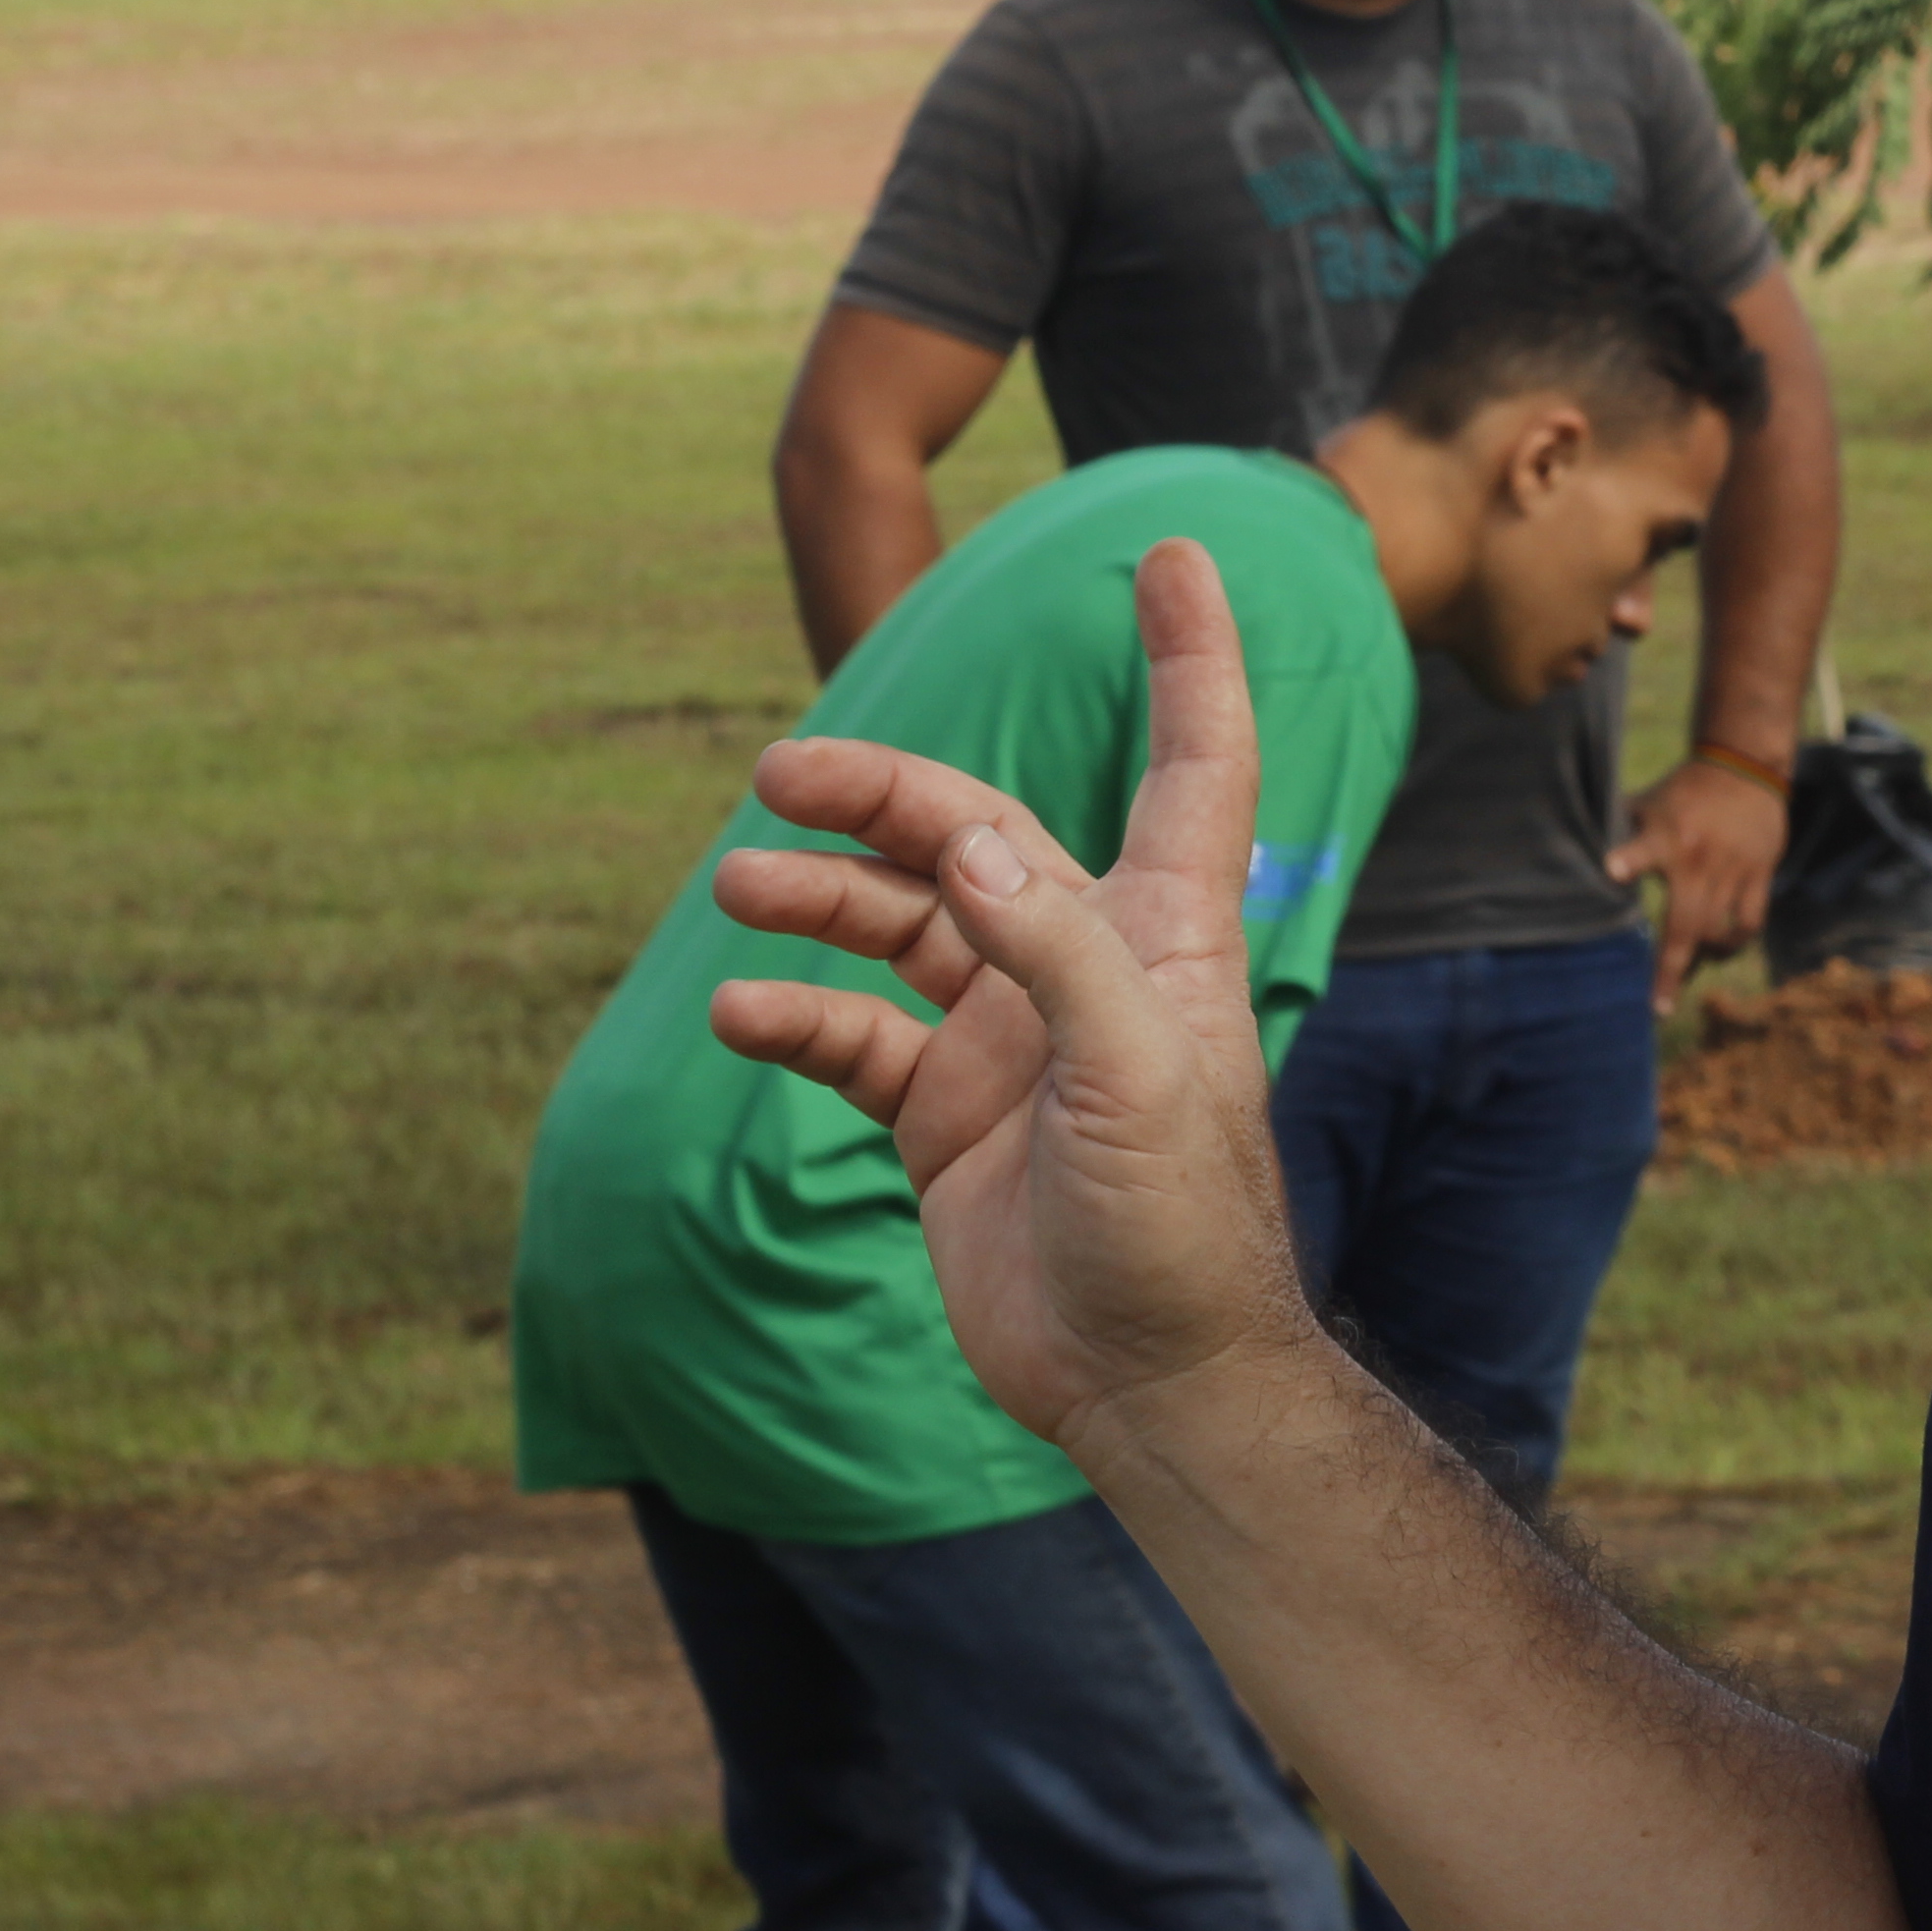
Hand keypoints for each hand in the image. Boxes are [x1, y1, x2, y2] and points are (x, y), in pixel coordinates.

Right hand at [700, 539, 1324, 1461]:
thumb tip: (972, 845)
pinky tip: (741, 1011)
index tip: (1168, 552)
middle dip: (884, 795)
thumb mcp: (1136, 1077)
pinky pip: (853, 1036)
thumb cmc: (1180, 1225)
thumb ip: (1058, 953)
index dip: (1190, 657)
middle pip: (979, 834)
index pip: (1193, 759)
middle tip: (779, 776)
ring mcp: (1011, 1037)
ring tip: (738, 888)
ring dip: (820, 899)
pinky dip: (796, 1013)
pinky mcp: (948, 1116)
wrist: (1146, 1378)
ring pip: (901, 925)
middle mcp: (1087, 965)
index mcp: (1166, 933)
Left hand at [1610, 750, 1786, 1005]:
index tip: (1611, 870)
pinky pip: (1750, 921)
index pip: (1643, 847)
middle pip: (1687, 923)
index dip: (1629, 859)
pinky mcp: (1759, 873)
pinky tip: (1720, 950)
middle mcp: (1699, 858)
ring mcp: (1732, 869)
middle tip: (1659, 1006)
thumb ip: (1617, 833)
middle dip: (1672, 969)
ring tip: (1687, 973)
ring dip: (1703, 957)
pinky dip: (1735, 941)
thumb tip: (1571, 853)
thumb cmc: (1682, 792)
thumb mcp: (1645, 803)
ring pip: (1720, 930)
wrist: (1745, 766)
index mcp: (1666, 837)